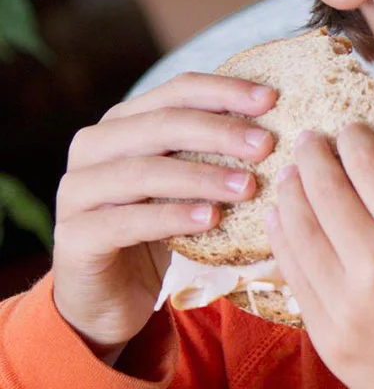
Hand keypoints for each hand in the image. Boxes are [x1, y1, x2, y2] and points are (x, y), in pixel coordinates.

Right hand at [52, 74, 277, 353]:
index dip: (224, 91)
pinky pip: (126, 221)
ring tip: (248, 186)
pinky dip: (171, 217)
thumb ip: (217, 155)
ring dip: (201, 176)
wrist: (108, 296)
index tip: (271, 100)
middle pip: (160, 125)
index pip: (176, 91)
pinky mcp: (75, 236)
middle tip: (266, 145)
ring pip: (142, 172)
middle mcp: (94, 148)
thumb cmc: (160, 231)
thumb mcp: (189, 186)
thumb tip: (284, 129)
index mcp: (123, 123)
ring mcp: (77, 191)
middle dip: (219, 131)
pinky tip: (210, 219)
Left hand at [266, 126, 373, 388]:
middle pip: (325, 194)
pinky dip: (286, 245)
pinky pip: (296, 282)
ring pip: (298, 235)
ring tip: (291, 177)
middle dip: (315, 157)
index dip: (355, 142)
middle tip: (310, 139)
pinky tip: (284, 224)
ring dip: (291, 197)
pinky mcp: (331, 344)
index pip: (370, 170)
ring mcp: (346, 311)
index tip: (350, 129)